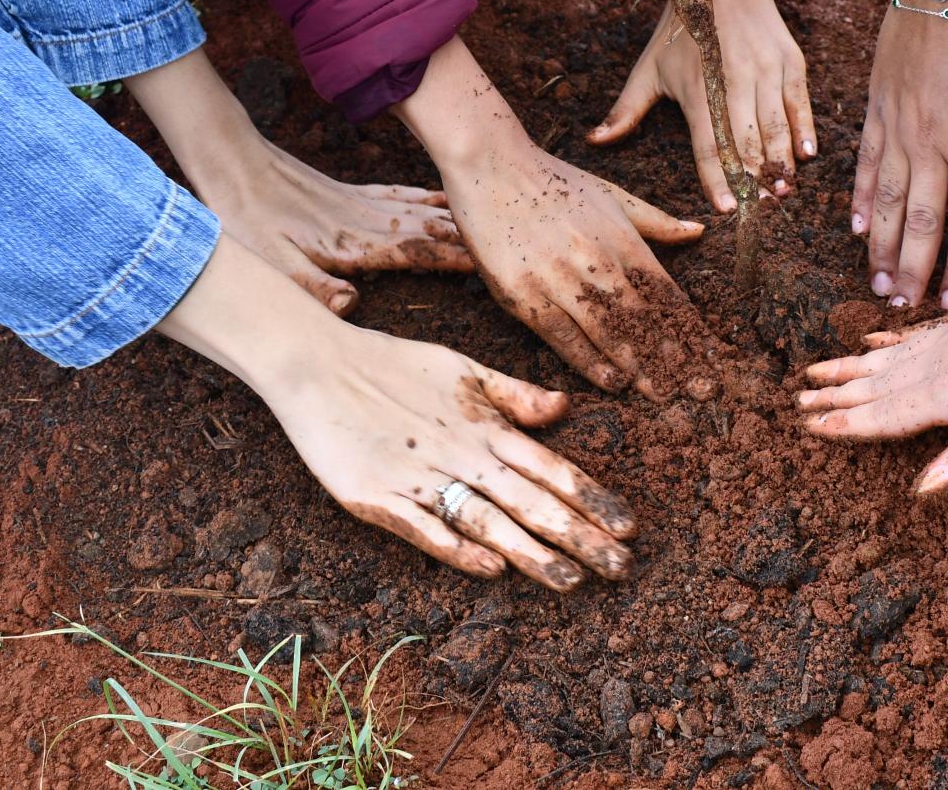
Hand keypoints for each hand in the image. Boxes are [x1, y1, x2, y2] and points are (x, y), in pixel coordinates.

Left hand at [124, 48, 471, 314]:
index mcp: (352, 242)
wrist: (228, 163)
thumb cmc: (244, 222)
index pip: (415, 251)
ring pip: (423, 209)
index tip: (492, 261)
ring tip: (496, 218)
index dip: (454, 258)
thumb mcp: (269, 265)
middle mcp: (366, 220)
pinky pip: (401, 194)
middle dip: (471, 237)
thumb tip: (352, 306)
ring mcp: (361, 203)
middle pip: (431, 228)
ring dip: (458, 216)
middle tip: (516, 242)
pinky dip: (428, 195)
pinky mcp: (351, 193)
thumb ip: (311, 288)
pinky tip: (443, 196)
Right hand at [162, 238, 636, 588]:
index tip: (629, 527)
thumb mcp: (463, 369)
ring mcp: (420, 478)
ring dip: (531, 553)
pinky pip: (425, 528)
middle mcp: (462, 454)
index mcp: (486, 426)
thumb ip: (515, 394)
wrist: (318, 364)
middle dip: (579, 536)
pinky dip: (458, 549)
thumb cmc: (394, 365)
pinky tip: (490, 569)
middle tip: (622, 568)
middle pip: (530, 501)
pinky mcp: (379, 497)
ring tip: (571, 581)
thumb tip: (565, 407)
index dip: (592, 498)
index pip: (551, 468)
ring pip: (488, 520)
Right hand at [396, 38, 711, 397]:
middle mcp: (596, 261)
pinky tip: (612, 383)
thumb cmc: (552, 181)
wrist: (491, 166)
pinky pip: (563, 336)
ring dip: (638, 367)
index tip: (710, 357)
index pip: (666, 293)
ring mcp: (559, 280)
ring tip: (662, 394)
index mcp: (622, 237)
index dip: (690, 329)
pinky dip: (589, 362)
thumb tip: (700, 230)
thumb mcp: (611, 193)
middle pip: (644, 319)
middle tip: (700, 390)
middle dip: (675, 358)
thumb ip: (655, 220)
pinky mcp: (524, 294)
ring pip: (608, 332)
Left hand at [588, 0, 814, 210]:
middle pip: (748, 143)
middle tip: (764, 208)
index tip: (727, 209)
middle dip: (756, 179)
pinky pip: (800, 104)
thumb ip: (626, 110)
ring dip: (782, 162)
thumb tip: (594, 141)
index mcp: (699, 91)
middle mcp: (734, 83)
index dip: (718, 180)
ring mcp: (765, 72)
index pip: (709, 146)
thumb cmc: (680, 28)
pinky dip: (804, 131)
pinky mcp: (789, 62)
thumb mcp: (648, 69)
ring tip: (785, 191)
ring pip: (776, 128)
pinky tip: (807, 156)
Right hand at [794, 268, 947, 493]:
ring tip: (818, 369)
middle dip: (836, 395)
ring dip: (851, 367)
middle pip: (876, 384)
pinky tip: (873, 339)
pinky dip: (886, 340)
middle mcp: (939, 364)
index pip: (884, 416)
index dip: (846, 425)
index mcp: (947, 396)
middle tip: (797, 399)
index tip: (809, 426)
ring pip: (887, 357)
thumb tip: (920, 490)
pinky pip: (912, 333)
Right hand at [855, 0, 947, 309]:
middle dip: (914, 271)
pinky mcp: (877, 108)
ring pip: (886, 202)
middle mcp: (931, 144)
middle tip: (906, 309)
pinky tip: (856, 230)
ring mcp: (898, 128)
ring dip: (882, 249)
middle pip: (921, 223)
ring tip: (878, 284)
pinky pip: (866, 165)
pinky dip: (861, 200)